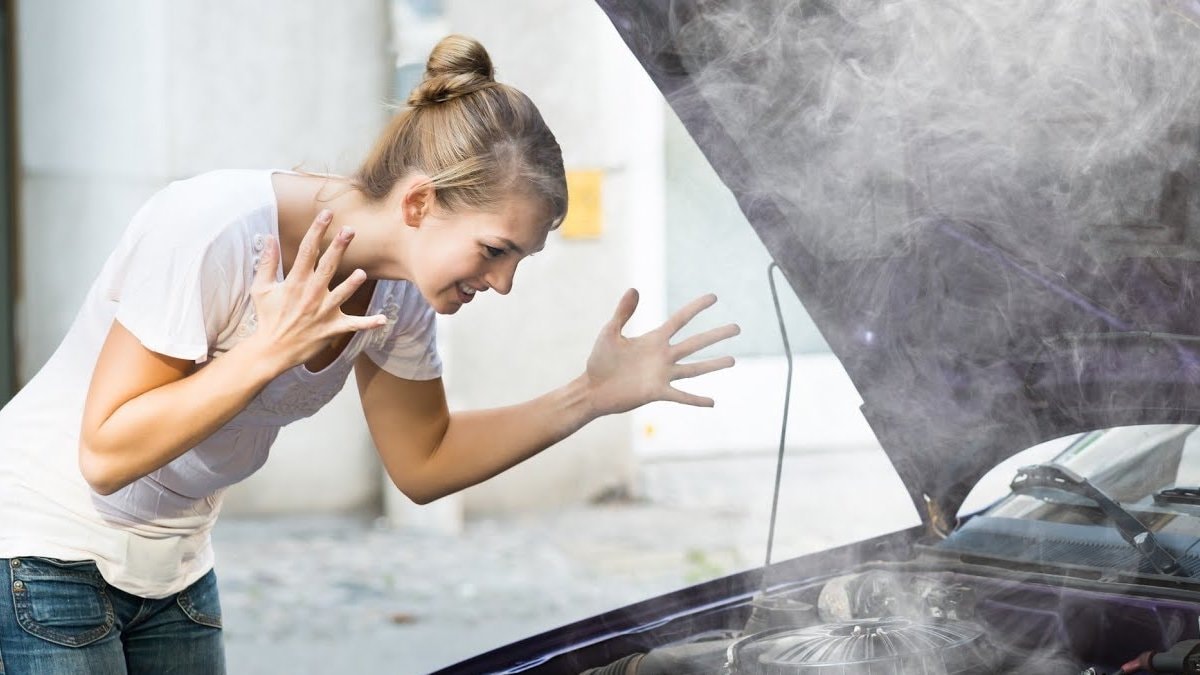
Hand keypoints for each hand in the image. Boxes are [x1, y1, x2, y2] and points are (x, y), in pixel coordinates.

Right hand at [247, 209, 386, 370]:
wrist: (271, 349)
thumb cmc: (268, 317)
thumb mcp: (261, 288)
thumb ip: (268, 263)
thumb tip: (269, 237)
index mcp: (295, 282)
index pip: (307, 251)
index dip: (317, 231)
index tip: (326, 214)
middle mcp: (310, 295)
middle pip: (327, 267)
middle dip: (338, 248)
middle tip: (350, 230)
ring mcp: (322, 312)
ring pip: (341, 295)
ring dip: (352, 285)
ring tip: (361, 273)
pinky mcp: (331, 328)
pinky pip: (353, 325)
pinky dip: (368, 323)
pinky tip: (383, 319)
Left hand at [584, 289, 738, 416]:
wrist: (593, 388)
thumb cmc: (600, 360)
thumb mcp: (610, 332)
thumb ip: (623, 312)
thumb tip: (634, 289)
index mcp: (654, 339)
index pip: (680, 320)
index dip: (697, 308)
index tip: (714, 297)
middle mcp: (663, 356)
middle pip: (695, 343)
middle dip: (716, 335)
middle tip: (737, 327)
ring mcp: (662, 375)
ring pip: (694, 368)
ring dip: (713, 364)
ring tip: (733, 360)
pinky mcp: (657, 392)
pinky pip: (681, 396)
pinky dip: (696, 400)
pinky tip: (712, 402)